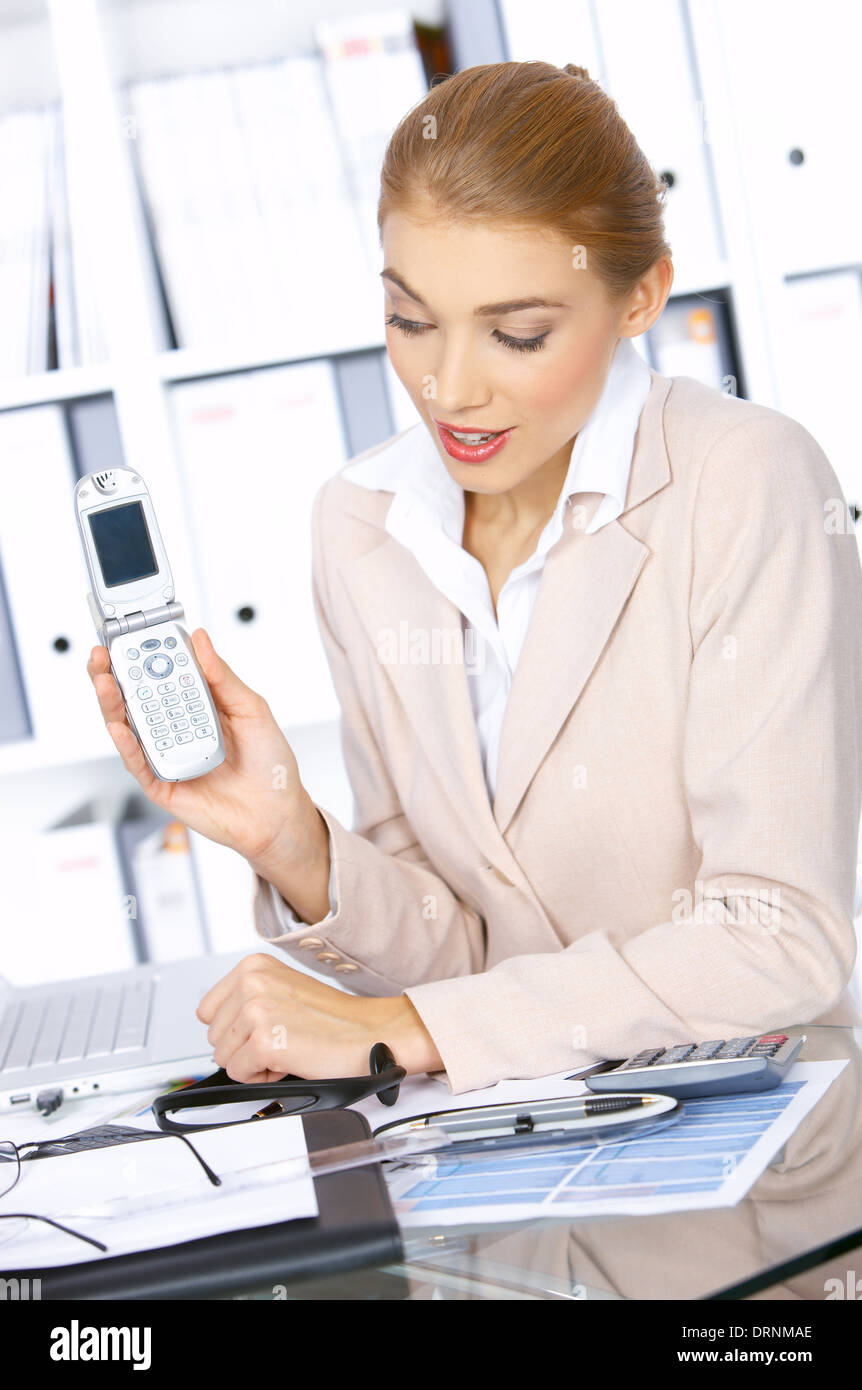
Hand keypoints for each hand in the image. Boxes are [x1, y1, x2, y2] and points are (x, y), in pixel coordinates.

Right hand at [87, 628, 311, 863]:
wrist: (277, 814)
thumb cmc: (269, 765)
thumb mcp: (252, 710)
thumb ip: (222, 677)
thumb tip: (201, 640)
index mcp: (197, 706)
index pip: (162, 675)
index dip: (145, 656)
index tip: (133, 636)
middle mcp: (177, 729)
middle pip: (136, 699)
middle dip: (115, 675)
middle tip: (103, 654)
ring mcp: (166, 756)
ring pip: (129, 727)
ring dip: (112, 704)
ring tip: (104, 681)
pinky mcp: (162, 784)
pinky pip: (138, 763)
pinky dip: (127, 745)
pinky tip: (120, 727)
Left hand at [196, 953, 443, 1082]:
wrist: (371, 1034)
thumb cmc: (333, 1020)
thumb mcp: (281, 990)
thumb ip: (246, 999)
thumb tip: (215, 1027)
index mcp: (253, 966)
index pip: (207, 1012)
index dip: (235, 1029)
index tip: (265, 1027)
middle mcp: (251, 982)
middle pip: (214, 1037)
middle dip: (245, 1047)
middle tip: (284, 1038)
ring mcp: (256, 1010)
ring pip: (224, 1058)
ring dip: (255, 1063)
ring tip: (289, 1047)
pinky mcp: (264, 1041)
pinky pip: (240, 1075)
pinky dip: (264, 1078)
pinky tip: (292, 1060)